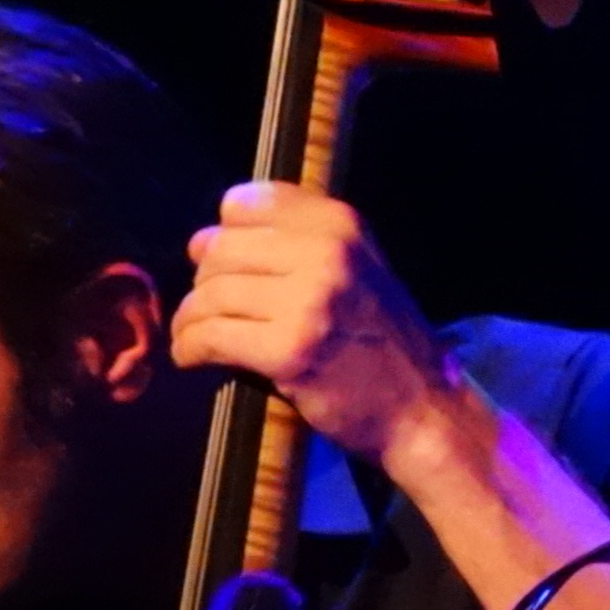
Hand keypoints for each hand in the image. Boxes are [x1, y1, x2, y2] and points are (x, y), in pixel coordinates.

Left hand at [173, 182, 465, 465]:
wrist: (420, 405)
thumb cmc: (380, 339)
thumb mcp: (355, 266)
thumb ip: (292, 243)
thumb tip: (202, 241)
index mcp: (341, 224)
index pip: (246, 204)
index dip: (225, 234)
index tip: (227, 264)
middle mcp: (328, 253)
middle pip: (220, 249)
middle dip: (202, 282)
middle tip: (206, 309)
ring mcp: (309, 302)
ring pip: (210, 295)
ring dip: (190, 319)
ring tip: (195, 336)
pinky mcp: (289, 351)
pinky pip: (210, 337)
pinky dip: (190, 348)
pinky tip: (194, 357)